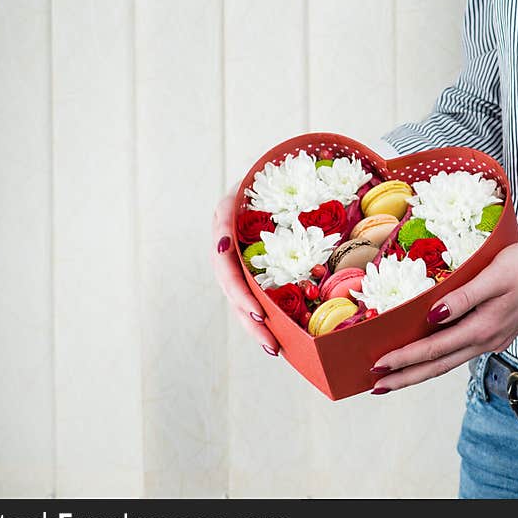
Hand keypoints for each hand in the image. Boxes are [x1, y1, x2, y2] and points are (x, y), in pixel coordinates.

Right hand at [211, 187, 280, 355]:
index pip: (224, 247)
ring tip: (273, 347)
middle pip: (229, 282)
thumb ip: (274, 175)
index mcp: (225, 214)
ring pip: (239, 298)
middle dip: (245, 308)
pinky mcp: (248, 274)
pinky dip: (263, 322)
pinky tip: (277, 343)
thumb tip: (293, 176)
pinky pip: (251, 300)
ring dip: (254, 325)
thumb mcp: (271, 169)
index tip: (250, 298)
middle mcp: (225, 242)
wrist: (268, 178)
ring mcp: (234, 261)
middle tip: (264, 327)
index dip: (236, 277)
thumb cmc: (273, 171)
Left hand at [369, 233, 517, 393]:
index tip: (378, 365)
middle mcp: (485, 341)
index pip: (434, 349)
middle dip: (405, 377)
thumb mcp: (492, 275)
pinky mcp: (494, 335)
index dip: (404, 358)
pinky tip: (424, 360)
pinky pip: (458, 354)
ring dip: (419, 372)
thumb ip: (463, 298)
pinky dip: (436, 361)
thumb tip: (433, 316)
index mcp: (482, 328)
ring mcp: (490, 342)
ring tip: (393, 379)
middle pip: (437, 366)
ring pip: (447, 363)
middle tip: (375, 386)